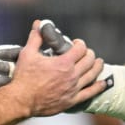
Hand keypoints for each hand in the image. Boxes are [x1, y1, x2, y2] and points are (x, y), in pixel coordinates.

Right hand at [0, 19, 124, 118]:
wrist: (21, 101)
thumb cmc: (24, 77)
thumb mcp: (28, 54)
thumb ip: (36, 37)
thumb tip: (39, 23)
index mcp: (63, 63)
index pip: (80, 49)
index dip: (80, 43)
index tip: (76, 43)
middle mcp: (72, 75)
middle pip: (89, 61)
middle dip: (89, 54)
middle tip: (86, 52)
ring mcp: (73, 89)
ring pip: (93, 75)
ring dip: (97, 67)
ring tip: (99, 62)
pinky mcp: (72, 101)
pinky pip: (90, 93)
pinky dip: (99, 87)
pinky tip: (103, 83)